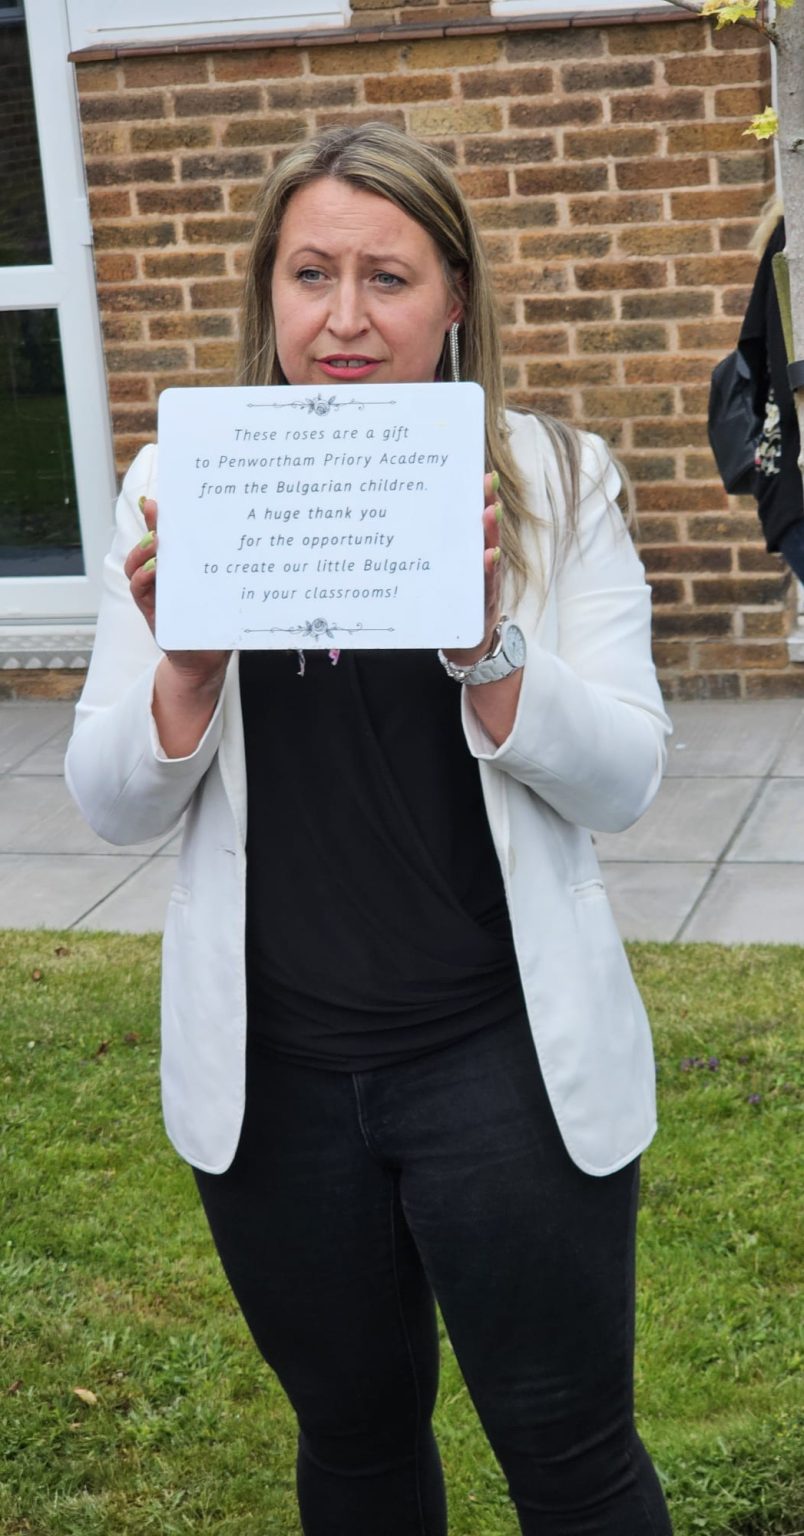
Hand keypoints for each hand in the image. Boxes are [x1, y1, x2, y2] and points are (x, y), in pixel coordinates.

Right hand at [124, 497, 229, 693]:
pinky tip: (155, 569)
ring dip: (142, 551)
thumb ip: (217, 569)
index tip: (158, 501)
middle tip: (157, 514)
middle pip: (146, 545)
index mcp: (175, 569)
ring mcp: (152, 592)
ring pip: (135, 564)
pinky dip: (143, 576)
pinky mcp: (149, 610)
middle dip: (149, 527)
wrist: (206, 660)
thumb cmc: (214, 622)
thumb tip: (231, 540)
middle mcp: (160, 577)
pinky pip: (138, 588)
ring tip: (157, 542)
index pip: (161, 537)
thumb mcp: (218, 591)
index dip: (155, 517)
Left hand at [441, 470, 501, 668]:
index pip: (471, 522)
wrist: (466, 643)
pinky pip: (487, 586)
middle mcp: (481, 564)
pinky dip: (490, 571)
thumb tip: (398, 520)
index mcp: (467, 554)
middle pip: (485, 532)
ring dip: (490, 533)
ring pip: (489, 554)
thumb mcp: (439, 575)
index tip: (477, 471)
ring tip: (489, 512)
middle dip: (486, 505)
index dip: (476, 496)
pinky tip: (491, 555)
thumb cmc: (449, 604)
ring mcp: (486, 583)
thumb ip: (430, 551)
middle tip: (488, 482)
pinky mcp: (483, 605)